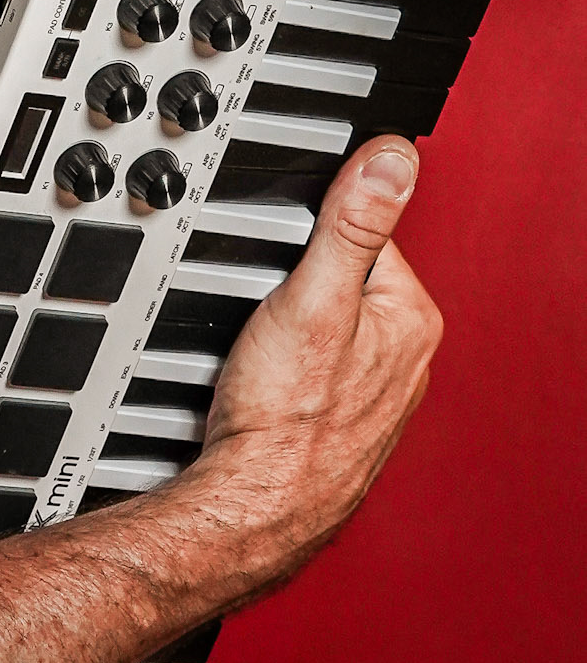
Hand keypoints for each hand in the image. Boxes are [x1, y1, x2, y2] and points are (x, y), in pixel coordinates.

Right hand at [194, 136, 442, 588]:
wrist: (251, 505)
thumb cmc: (285, 418)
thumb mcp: (315, 295)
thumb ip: (353, 220)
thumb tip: (393, 156)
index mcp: (411, 318)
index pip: (362, 234)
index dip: (308, 232)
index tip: (277, 249)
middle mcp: (402, 358)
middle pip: (336, 280)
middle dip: (290, 284)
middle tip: (258, 305)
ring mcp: (369, 393)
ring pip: (315, 327)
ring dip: (277, 328)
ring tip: (251, 348)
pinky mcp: (333, 419)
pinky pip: (302, 369)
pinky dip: (275, 367)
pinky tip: (254, 381)